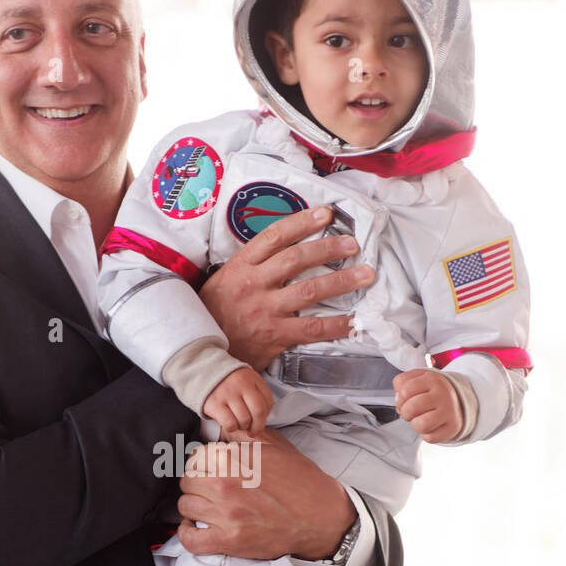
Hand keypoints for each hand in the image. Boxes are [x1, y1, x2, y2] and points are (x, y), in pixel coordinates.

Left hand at [177, 427, 356, 559]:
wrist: (321, 516)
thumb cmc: (301, 481)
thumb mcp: (275, 446)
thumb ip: (243, 437)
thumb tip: (221, 434)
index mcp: (232, 457)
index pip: (195, 456)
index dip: (202, 463)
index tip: (209, 470)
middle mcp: (224, 483)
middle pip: (186, 480)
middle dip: (197, 483)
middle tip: (211, 489)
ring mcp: (225, 513)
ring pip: (185, 506)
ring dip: (194, 506)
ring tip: (208, 508)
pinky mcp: (228, 540)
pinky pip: (189, 539)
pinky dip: (188, 533)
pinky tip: (195, 528)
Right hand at [199, 206, 375, 369]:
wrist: (200, 351)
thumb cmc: (214, 314)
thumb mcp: (224, 280)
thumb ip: (252, 265)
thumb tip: (284, 249)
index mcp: (240, 265)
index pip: (275, 236)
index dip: (302, 222)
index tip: (326, 214)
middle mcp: (253, 284)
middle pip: (296, 259)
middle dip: (328, 248)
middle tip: (352, 243)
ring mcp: (265, 310)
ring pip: (309, 290)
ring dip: (341, 281)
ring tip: (365, 274)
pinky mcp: (274, 335)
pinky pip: (311, 328)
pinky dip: (336, 325)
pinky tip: (354, 321)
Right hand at [203, 367, 272, 434]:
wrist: (203, 373)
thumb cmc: (229, 382)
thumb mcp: (247, 381)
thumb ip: (258, 395)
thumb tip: (263, 419)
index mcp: (252, 378)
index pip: (268, 402)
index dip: (266, 415)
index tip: (260, 420)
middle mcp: (241, 385)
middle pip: (258, 412)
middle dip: (258, 426)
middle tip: (253, 430)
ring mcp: (227, 394)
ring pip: (244, 420)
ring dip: (243, 427)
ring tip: (239, 423)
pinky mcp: (215, 404)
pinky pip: (230, 423)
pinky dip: (232, 428)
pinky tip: (229, 424)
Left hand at [393, 368, 463, 442]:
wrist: (458, 401)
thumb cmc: (432, 392)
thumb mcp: (417, 379)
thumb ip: (402, 383)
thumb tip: (398, 398)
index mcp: (432, 379)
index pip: (405, 390)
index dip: (399, 399)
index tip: (405, 401)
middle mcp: (442, 394)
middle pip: (411, 408)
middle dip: (405, 413)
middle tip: (411, 412)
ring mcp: (449, 411)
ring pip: (421, 424)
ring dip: (415, 424)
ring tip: (420, 419)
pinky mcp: (452, 427)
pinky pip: (429, 437)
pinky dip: (425, 434)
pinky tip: (430, 426)